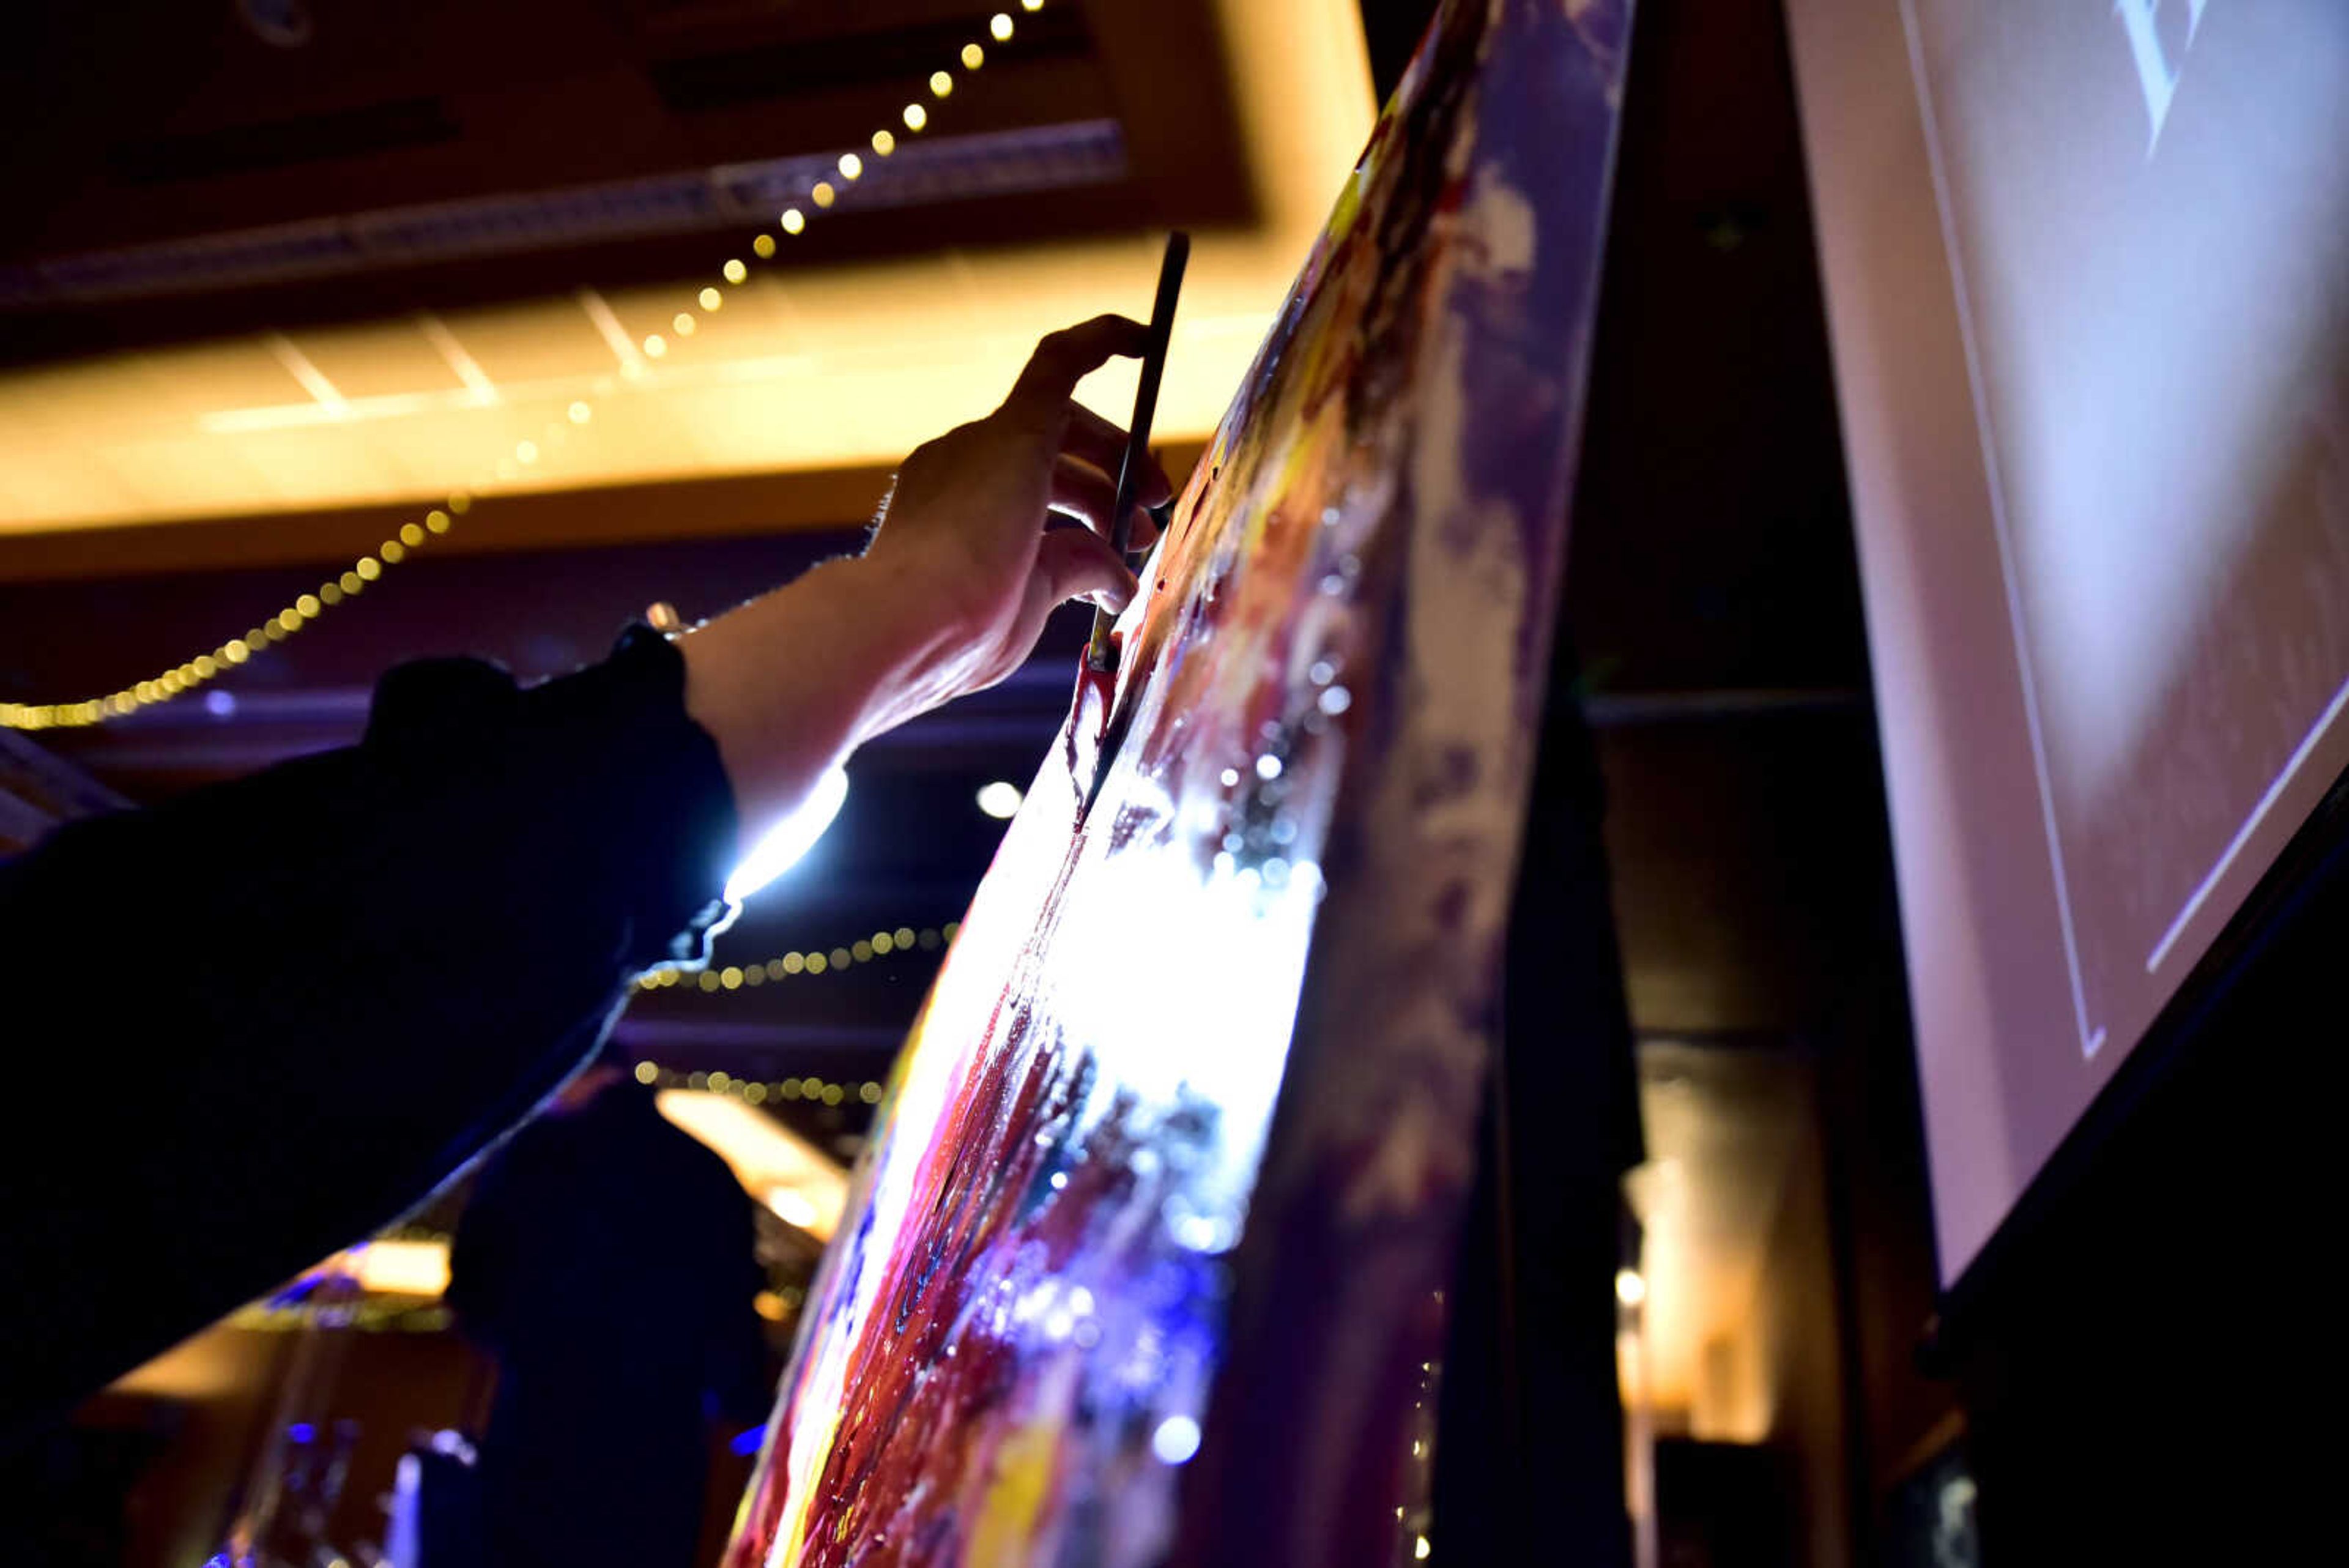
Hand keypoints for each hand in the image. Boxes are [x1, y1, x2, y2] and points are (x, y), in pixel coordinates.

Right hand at [679, 317, 1173, 858]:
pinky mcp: (1012, 430)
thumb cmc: (955, 635)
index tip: (1121, 526)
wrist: (906, 625)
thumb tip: (1120, 576)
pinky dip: (1102, 340)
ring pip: (1065, 423)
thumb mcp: (1028, 600)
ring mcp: (978, 444)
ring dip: (1120, 459)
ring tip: (1155, 510)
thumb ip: (1074, 570)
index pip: (1023, 487)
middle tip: (1150, 523)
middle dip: (1110, 482)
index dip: (1081, 499)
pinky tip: (1144, 334)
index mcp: (946, 508)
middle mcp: (955, 463)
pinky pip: (1061, 360)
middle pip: (1050, 452)